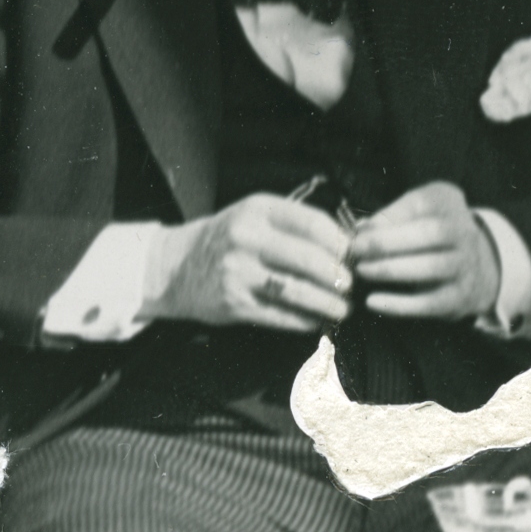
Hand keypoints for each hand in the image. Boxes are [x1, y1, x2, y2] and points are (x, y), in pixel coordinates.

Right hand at [143, 194, 356, 331]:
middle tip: (353, 287)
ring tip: (343, 310)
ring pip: (298, 291)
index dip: (342, 244)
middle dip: (340, 278)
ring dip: (328, 304)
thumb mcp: (254, 216)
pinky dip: (305, 321)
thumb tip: (348, 245)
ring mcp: (238, 272)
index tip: (356, 257)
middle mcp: (246, 237)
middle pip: (310, 260)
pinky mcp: (233, 303)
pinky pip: (280, 315)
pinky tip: (317, 321)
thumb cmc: (227, 240)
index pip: (314, 224)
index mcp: (258, 209)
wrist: (174, 267)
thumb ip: (295, 225)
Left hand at [346, 182, 502, 319]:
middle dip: (386, 243)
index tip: (359, 231)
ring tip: (362, 271)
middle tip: (355, 251)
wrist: (476, 267)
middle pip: (430, 233)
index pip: (421, 203)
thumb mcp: (415, 212)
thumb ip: (389, 216)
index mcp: (447, 202)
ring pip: (430, 267)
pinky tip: (372, 301)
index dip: (388, 217)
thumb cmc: (430, 234)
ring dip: (390, 270)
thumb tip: (360, 230)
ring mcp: (465, 265)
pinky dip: (398, 304)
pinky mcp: (460, 297)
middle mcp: (463, 231)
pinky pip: (429, 302)